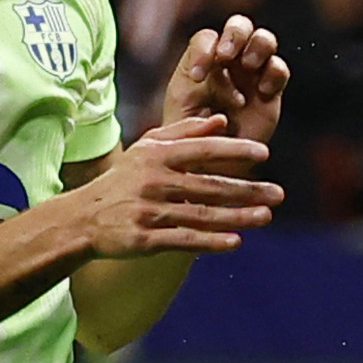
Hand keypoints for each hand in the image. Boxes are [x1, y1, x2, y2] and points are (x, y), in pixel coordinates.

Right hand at [67, 114, 277, 256]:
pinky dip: (210, 242)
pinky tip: (236, 242)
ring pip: (202, 214)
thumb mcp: (147, 148)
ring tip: (266, 216)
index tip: (264, 154)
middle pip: (209, 185)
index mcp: (157, 155)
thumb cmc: (123, 179)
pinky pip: (184, 240)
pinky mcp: (144, 239)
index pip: (203, 150)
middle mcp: (154, 181)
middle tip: (278, 193)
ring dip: (237, 216)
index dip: (235, 151)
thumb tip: (223, 120)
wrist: (84, 218)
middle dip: (247, 190)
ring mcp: (149, 212)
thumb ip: (185, 132)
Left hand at [161, 13, 289, 148]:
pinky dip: (274, 73)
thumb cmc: (191, 136)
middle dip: (234, 35)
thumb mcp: (181, 113)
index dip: (203, 51)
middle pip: (239, 26)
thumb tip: (211, 82)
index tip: (197, 77)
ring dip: (257, 46)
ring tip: (248, 66)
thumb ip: (191, 93)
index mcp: (202, 60)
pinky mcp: (272, 90)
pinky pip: (279, 69)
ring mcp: (253, 73)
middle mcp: (230, 61)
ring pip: (264, 39)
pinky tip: (263, 91)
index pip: (206, 39)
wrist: (212, 162)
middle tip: (225, 57)